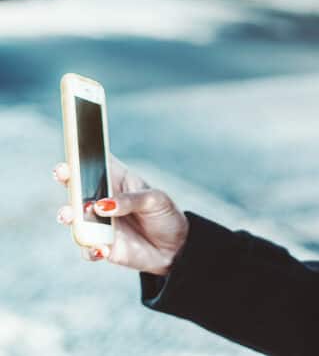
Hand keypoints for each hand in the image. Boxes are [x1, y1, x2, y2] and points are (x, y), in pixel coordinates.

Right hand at [53, 152, 189, 275]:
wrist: (174, 246)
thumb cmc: (163, 214)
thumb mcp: (155, 200)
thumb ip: (129, 200)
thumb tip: (102, 205)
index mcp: (116, 180)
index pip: (95, 163)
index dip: (82, 155)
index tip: (73, 151)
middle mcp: (101, 199)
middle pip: (77, 186)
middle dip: (67, 178)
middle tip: (63, 174)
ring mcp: (97, 222)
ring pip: (74, 217)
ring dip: (69, 215)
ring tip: (71, 215)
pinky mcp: (99, 244)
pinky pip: (87, 247)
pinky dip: (90, 248)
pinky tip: (100, 248)